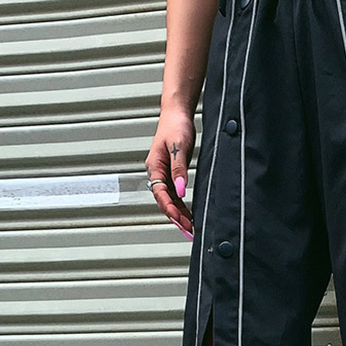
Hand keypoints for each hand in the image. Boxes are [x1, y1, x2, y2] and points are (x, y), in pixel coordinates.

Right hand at [145, 107, 196, 238]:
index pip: (160, 193)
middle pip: (164, 201)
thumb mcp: (179, 147)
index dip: (169, 208)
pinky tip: (189, 215)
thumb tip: (180, 191)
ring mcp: (164, 174)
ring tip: (191, 229)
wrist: (177, 114)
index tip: (179, 220)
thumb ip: (179, 170)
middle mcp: (157, 172)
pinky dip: (182, 206)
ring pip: (170, 200)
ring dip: (179, 214)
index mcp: (154, 166)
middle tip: (188, 231)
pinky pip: (175, 194)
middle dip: (175, 217)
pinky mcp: (172, 173)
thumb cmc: (176, 126)